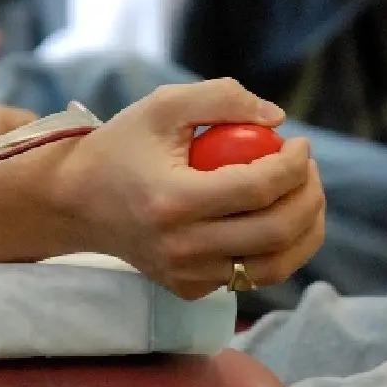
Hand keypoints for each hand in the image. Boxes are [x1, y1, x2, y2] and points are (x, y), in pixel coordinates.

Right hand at [58, 78, 325, 299]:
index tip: (300, 143)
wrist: (76, 202)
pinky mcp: (187, 289)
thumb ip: (222, 97)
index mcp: (173, 201)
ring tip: (303, 198)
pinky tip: (269, 222)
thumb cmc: (121, 148)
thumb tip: (278, 119)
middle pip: (276, 232)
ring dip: (304, 231)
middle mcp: (180, 247)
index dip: (295, 164)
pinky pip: (248, 277)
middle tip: (306, 171)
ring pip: (272, 267)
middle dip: (309, 197)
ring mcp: (184, 275)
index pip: (259, 188)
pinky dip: (273, 252)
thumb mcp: (163, 106)